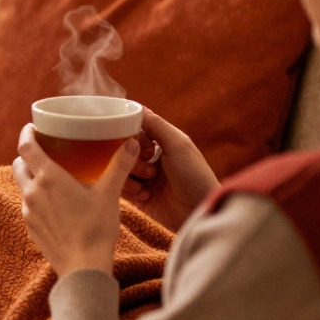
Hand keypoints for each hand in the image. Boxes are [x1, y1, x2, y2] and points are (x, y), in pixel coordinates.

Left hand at [13, 123, 140, 276]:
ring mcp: (29, 211)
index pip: (25, 146)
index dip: (26, 133)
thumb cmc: (96, 228)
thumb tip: (132, 144)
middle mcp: (32, 192)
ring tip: (51, 177)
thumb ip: (119, 166)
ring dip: (32, 178)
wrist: (83, 267)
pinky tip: (55, 204)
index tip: (33, 127)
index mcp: (48, 178)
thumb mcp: (110, 194)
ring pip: (23, 186)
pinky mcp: (30, 228)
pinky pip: (29, 206)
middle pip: (19, 164)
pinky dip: (37, 199)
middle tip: (44, 151)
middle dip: (27, 155)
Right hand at [120, 109, 219, 231]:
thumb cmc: (194, 175)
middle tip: (147, 168)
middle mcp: (153, 157)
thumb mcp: (177, 144)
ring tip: (146, 184)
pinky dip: (131, 190)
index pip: (136, 129)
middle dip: (131, 158)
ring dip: (130, 175)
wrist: (198, 212)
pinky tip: (146, 195)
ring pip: (121, 168)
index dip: (131, 134)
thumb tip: (135, 106)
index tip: (135, 142)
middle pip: (125, 149)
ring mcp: (146, 177)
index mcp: (164, 142)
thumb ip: (156, 124)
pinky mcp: (139, 196)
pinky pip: (121, 187)